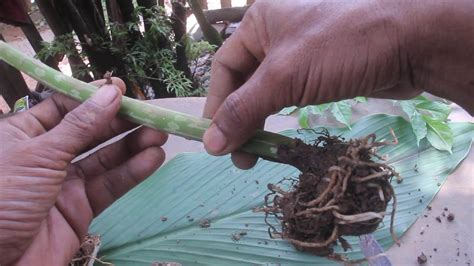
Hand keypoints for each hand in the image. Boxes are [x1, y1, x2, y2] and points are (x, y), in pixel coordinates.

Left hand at [0, 79, 166, 264]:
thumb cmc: (2, 197)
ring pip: (104, 159)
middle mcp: (46, 156)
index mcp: (23, 134)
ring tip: (160, 134)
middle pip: (90, 132)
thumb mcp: (39, 154)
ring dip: (133, 146)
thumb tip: (111, 93)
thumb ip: (79, 125)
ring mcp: (64, 183)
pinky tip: (153, 158)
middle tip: (151, 113)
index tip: (122, 89)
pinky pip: (109, 186)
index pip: (63, 107)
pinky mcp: (80, 208)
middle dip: (120, 122)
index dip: (93, 97)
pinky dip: (132, 172)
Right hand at [203, 0, 473, 168]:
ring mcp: (298, 54)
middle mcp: (275, 35)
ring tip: (257, 155)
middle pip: (244, 83)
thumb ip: (244, 110)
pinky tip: (277, 137)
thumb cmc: (341, 47)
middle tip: (239, 157)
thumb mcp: (285, 77)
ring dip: (258, 123)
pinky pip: (288, 97)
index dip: (216, 106)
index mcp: (259, 22)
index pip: (225, 68)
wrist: (412, 41)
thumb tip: (210, 145)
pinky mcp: (319, 72)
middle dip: (239, 120)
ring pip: (266, 93)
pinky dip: (279, 118)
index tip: (215, 141)